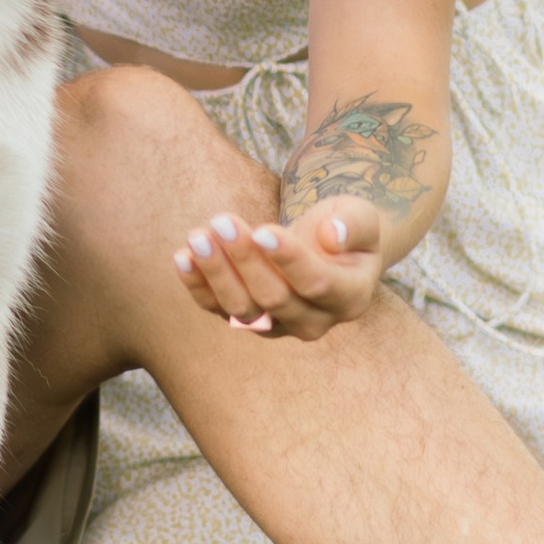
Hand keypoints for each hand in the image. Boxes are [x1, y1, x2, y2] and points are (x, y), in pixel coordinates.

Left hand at [175, 200, 383, 341]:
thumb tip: (331, 235)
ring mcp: (278, 326)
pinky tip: (182, 257)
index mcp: (349, 297)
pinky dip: (198, 285)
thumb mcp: (361, 217)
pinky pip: (218, 309)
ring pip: (242, 310)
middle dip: (245, 259)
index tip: (262, 230)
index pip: (317, 284)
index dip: (288, 259)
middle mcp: (314, 321)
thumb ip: (353, 225)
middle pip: (274, 299)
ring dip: (217, 272)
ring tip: (199, 236)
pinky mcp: (248, 318)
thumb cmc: (345, 228)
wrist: (329, 247)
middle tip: (222, 220)